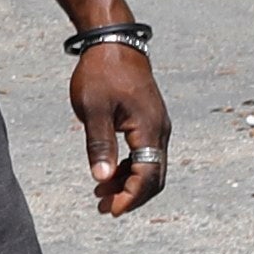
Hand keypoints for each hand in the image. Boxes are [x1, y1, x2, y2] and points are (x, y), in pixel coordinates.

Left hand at [65, 39, 171, 214]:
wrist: (114, 42)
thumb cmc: (102, 73)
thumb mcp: (94, 109)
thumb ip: (99, 145)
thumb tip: (102, 178)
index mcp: (148, 128)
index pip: (148, 175)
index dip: (131, 197)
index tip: (110, 211)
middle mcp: (159, 129)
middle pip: (155, 175)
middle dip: (131, 195)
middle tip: (103, 208)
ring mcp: (157, 124)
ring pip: (150, 165)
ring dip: (129, 183)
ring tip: (100, 194)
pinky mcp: (149, 120)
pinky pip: (146, 153)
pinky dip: (130, 168)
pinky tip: (109, 172)